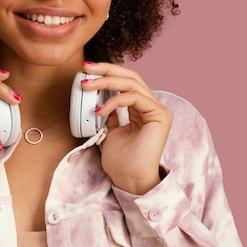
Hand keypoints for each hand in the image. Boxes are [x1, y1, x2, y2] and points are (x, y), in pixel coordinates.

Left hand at [82, 62, 171, 194]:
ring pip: (132, 83)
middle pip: (130, 76)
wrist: (128, 179)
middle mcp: (151, 106)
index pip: (125, 81)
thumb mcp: (110, 130)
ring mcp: (157, 109)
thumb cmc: (121, 160)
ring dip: (106, 81)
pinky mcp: (160, 115)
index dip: (107, 72)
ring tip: (87, 85)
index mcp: (141, 108)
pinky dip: (115, 100)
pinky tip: (100, 109)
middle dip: (107, 69)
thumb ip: (110, 113)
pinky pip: (135, 97)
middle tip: (87, 67)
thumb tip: (100, 99)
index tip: (87, 70)